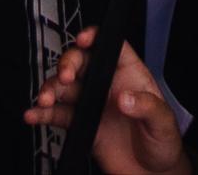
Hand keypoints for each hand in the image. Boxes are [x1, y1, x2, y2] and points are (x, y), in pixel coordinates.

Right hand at [29, 28, 191, 174]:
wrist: (151, 174)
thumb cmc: (162, 142)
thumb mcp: (163, 122)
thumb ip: (147, 107)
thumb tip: (125, 97)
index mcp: (129, 75)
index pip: (111, 47)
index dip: (95, 37)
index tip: (83, 40)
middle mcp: (107, 85)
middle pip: (81, 62)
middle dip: (67, 65)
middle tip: (64, 78)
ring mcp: (92, 104)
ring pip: (64, 87)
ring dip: (50, 89)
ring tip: (45, 100)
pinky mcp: (81, 124)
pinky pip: (58, 115)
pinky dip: (43, 114)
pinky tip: (34, 115)